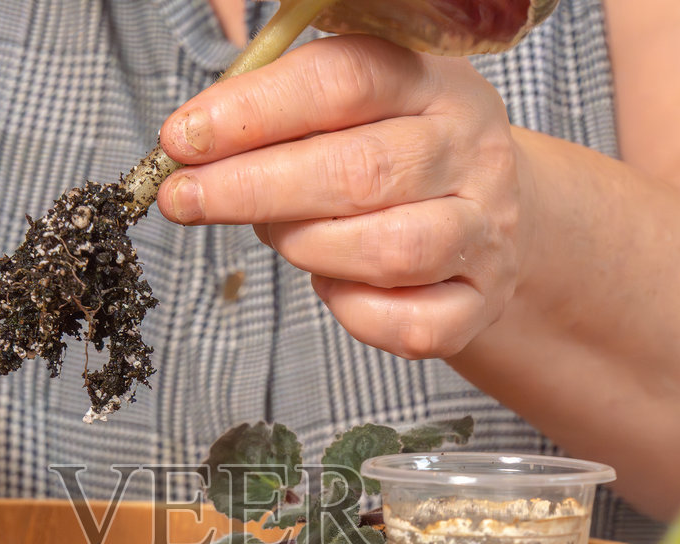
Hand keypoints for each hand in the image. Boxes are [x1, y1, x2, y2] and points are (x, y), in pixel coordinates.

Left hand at [156, 35, 526, 360]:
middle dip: (254, 188)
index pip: (344, 81)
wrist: (497, 211)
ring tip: (275, 235)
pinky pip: (413, 325)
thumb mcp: (356, 106)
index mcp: (433, 83)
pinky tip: (329, 284)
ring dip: (307, 248)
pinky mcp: (480, 301)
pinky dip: (355, 313)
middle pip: (361, 171)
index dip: (255, 111)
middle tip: (186, 198)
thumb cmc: (396, 151)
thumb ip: (283, 114)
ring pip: (391, 251)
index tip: (182, 139)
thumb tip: (192, 146)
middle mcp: (469, 152)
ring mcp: (484, 231)